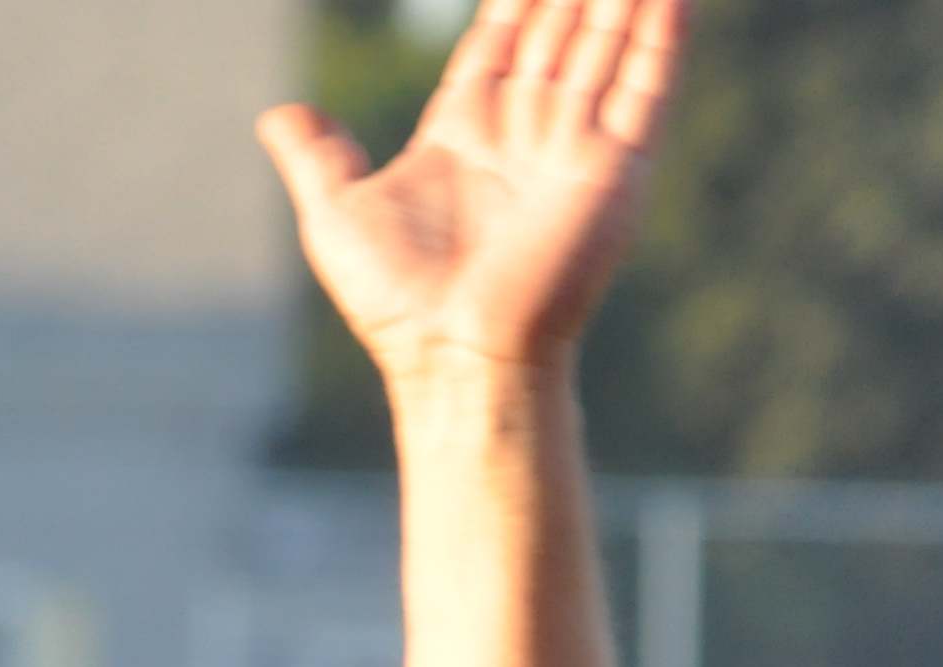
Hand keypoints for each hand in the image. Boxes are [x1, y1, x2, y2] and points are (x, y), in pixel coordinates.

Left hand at [257, 0, 686, 380]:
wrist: (456, 354)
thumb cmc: (396, 300)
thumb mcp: (336, 212)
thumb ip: (317, 156)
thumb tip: (279, 115)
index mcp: (467, 132)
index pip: (499, 42)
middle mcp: (526, 134)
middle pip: (556, 34)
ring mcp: (574, 149)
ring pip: (604, 46)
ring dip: (622, 0)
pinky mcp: (614, 170)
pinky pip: (645, 88)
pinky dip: (662, 40)